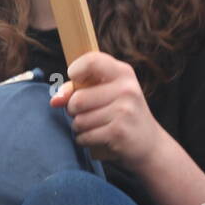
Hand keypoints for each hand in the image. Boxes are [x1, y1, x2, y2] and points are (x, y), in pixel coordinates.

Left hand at [50, 51, 161, 170]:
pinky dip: (84, 140)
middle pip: (77, 99)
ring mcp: (124, 111)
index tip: (75, 81)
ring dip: (79, 127)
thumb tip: (55, 100)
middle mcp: (126, 89)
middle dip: (73, 110)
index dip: (75, 71)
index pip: (91, 61)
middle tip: (86, 112)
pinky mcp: (119, 132)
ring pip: (79, 120)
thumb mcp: (108, 93)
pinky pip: (84, 136)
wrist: (150, 144)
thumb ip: (80, 89)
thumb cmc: (122, 114)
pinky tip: (98, 138)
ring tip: (95, 126)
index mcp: (123, 73)